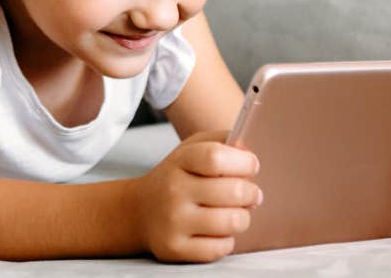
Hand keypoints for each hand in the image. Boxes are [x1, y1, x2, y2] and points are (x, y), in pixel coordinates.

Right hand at [131, 130, 261, 262]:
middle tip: (251, 194)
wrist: (138, 211)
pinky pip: (220, 248)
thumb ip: (222, 142)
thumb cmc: (177, 177)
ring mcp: (173, 221)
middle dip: (252, 193)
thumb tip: (247, 153)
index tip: (251, 166)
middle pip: (233, 191)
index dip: (244, 162)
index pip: (217, 157)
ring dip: (242, 218)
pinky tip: (218, 232)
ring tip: (236, 213)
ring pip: (232, 222)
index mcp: (180, 161)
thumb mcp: (192, 149)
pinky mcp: (175, 248)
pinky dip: (227, 241)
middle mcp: (173, 190)